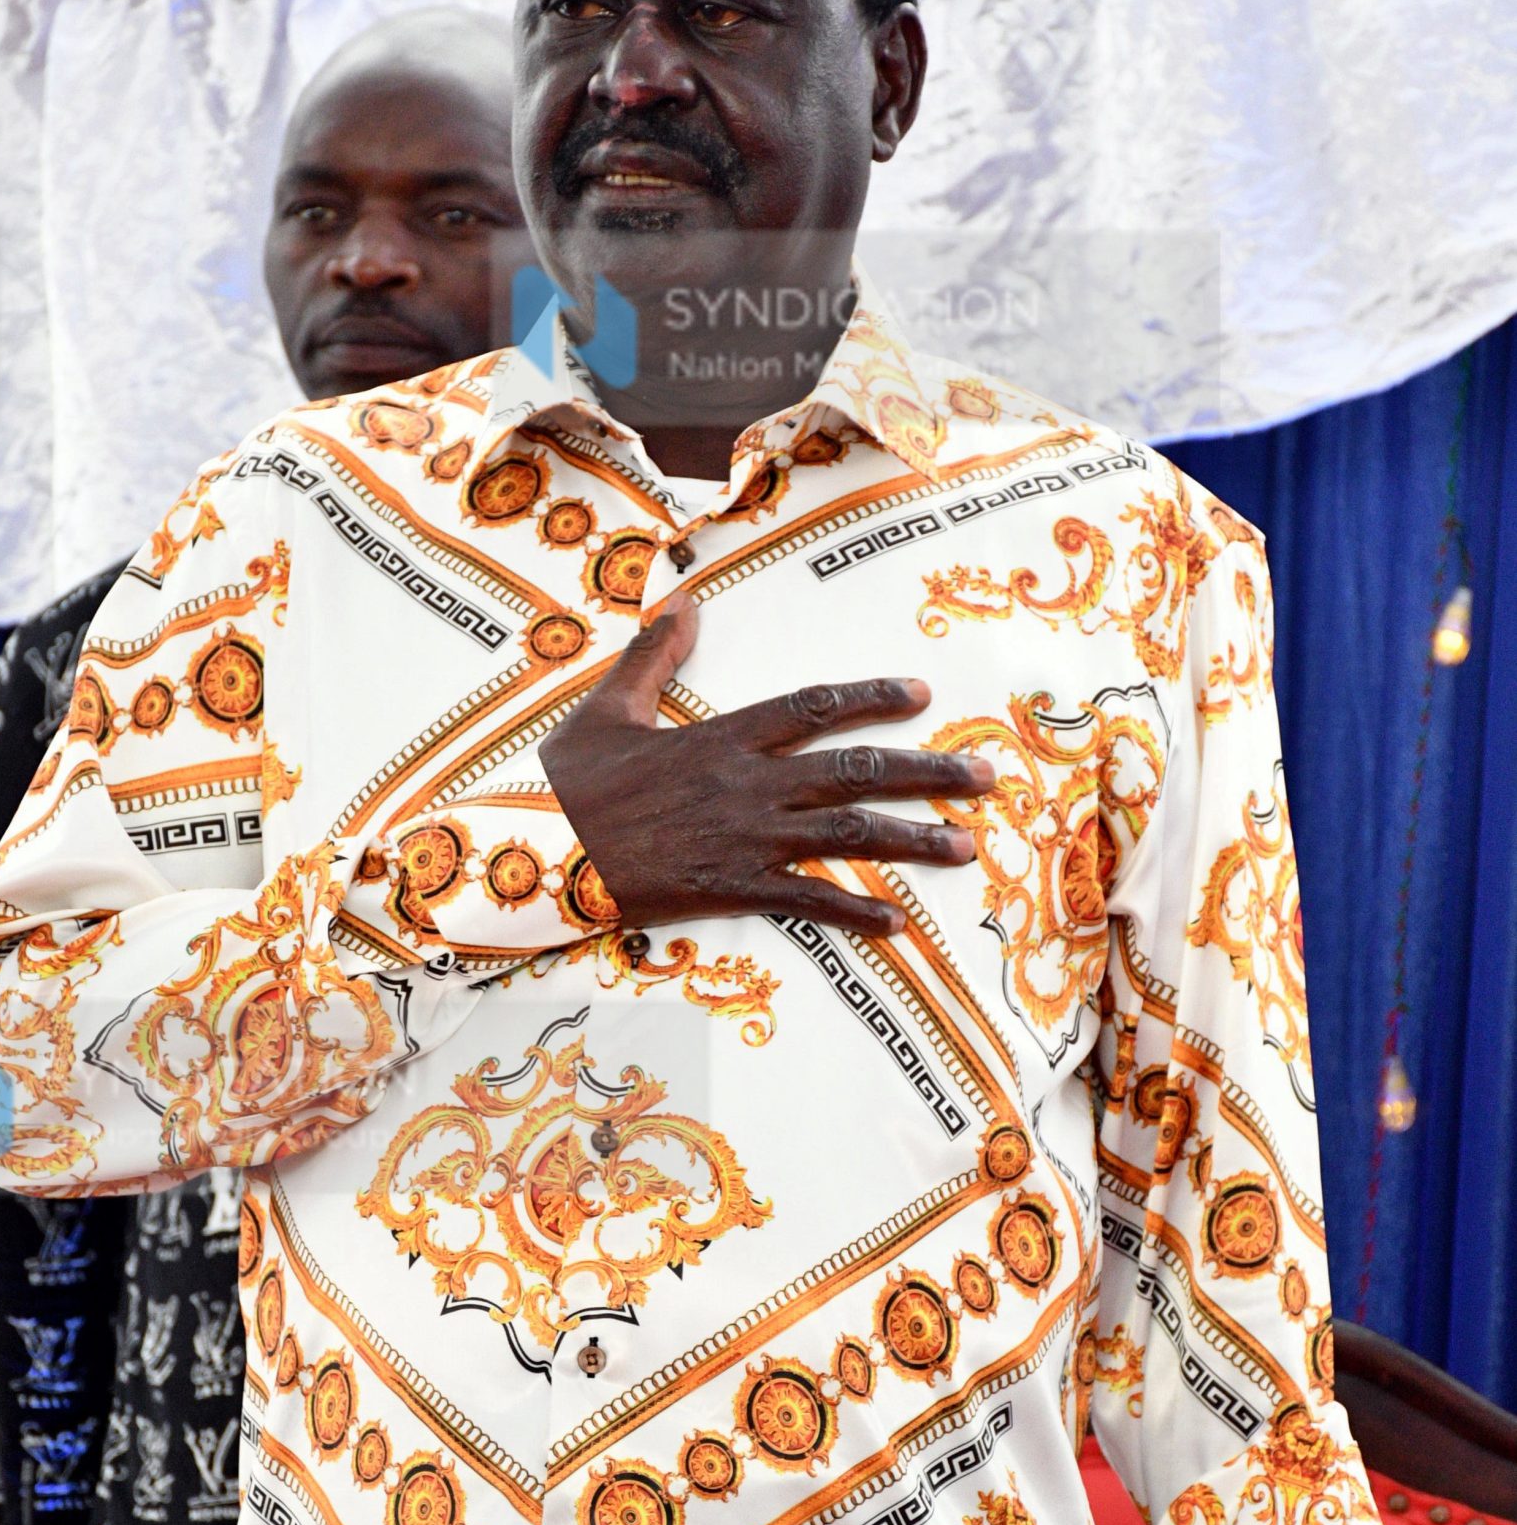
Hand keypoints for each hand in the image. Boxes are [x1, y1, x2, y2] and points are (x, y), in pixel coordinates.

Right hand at [539, 591, 992, 937]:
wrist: (540, 851)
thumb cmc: (569, 781)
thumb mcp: (609, 706)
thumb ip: (655, 654)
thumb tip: (685, 600)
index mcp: (723, 735)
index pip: (814, 706)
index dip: (871, 699)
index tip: (919, 695)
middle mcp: (749, 783)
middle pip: (857, 771)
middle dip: (928, 772)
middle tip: (985, 775)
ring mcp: (746, 837)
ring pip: (848, 836)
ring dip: (913, 840)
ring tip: (964, 846)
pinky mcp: (732, 886)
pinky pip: (808, 901)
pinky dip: (855, 913)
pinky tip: (898, 924)